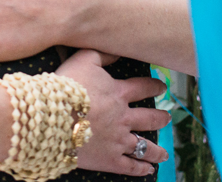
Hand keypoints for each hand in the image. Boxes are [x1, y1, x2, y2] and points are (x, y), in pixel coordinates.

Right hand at [56, 50, 169, 175]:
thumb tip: (116, 52)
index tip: (162, 87)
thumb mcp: (84, 59)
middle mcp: (124, 118)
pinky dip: (141, 169)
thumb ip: (102, 55)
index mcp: (118, 94)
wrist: (55, 116)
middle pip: (149, 119)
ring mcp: (118, 140)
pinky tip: (148, 170)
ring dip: (156, 150)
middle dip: (160, 118)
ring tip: (164, 154)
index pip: (143, 88)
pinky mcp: (109, 159)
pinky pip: (130, 166)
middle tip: (167, 118)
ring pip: (144, 147)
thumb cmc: (68, 85)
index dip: (154, 86)